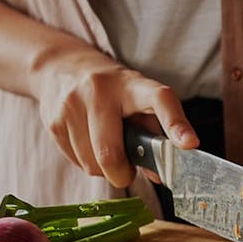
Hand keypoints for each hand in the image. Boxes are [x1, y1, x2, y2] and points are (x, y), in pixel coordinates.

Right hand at [31, 50, 198, 187]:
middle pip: (110, 153)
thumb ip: (153, 136)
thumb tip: (160, 174)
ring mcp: (72, 105)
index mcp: (132, 85)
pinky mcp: (53, 121)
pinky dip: (86, 162)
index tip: (189, 145)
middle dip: (122, 174)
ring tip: (106, 149)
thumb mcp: (137, 101)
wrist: (60, 67)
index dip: (176, 124)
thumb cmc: (112, 92)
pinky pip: (76, 162)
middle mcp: (100, 90)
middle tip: (126, 172)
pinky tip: (87, 143)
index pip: (159, 100)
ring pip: (92, 164)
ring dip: (103, 169)